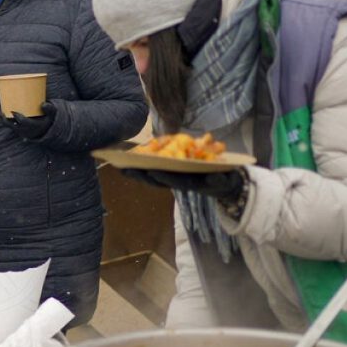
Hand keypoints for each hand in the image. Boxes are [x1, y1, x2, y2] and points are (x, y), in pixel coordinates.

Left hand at [0, 102, 55, 139]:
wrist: (47, 129)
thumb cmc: (49, 118)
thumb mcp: (52, 114)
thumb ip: (50, 109)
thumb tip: (43, 103)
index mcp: (34, 126)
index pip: (24, 123)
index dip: (18, 118)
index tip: (12, 111)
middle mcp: (27, 131)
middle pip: (14, 126)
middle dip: (6, 120)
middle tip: (1, 112)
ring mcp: (23, 132)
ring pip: (11, 127)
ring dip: (4, 121)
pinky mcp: (20, 131)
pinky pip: (11, 127)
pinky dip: (6, 122)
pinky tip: (1, 115)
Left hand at [121, 168, 244, 201]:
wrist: (224, 185)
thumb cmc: (224, 181)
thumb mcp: (225, 182)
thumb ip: (220, 181)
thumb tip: (214, 179)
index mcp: (191, 183)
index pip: (175, 181)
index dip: (163, 177)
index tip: (152, 172)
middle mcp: (179, 181)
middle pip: (158, 179)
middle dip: (142, 175)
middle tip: (125, 169)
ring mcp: (174, 178)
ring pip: (153, 176)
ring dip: (138, 172)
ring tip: (121, 166)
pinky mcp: (172, 173)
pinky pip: (155, 169)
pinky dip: (143, 166)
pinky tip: (131, 161)